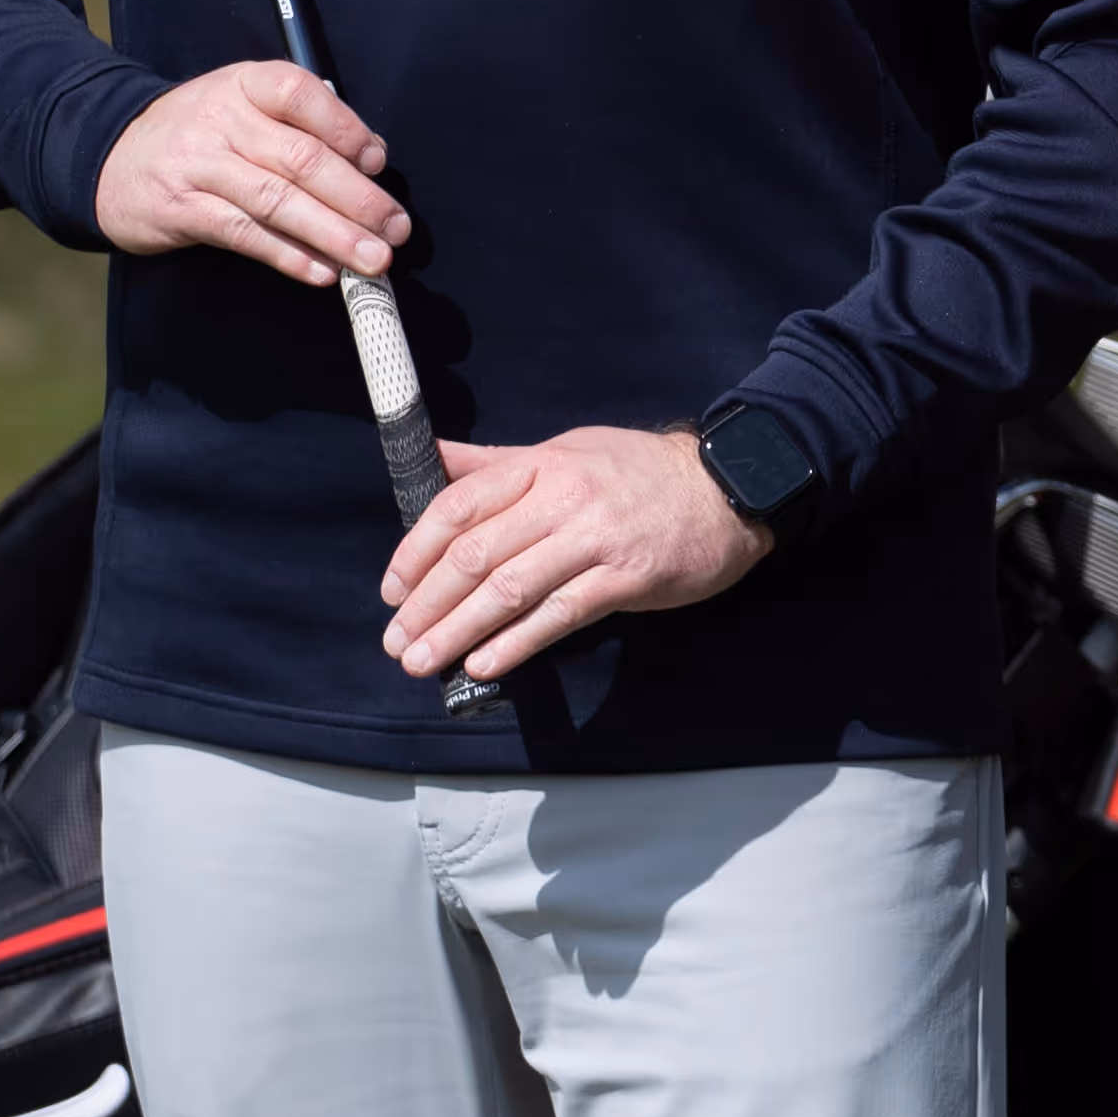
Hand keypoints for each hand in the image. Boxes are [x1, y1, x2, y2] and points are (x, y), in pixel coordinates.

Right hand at [94, 61, 410, 285]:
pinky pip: (244, 235)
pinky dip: (288, 256)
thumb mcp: (241, 106)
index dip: (346, 129)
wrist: (110, 156)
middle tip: (395, 229)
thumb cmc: (197, 133)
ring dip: (333, 234)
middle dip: (357, 198)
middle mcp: (222, 121)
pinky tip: (321, 271)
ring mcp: (199, 166)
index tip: (378, 163)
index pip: (302, 95)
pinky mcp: (182, 210)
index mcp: (245, 84)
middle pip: (300, 158)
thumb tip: (368, 158)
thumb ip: (298, 124)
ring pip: (277, 201)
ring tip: (373, 259)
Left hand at [383, 425, 772, 682]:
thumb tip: (432, 458)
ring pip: (510, 588)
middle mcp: (564, 498)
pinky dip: (516, 643)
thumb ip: (496, 465)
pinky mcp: (627, 576)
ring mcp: (596, 537)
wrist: (726, 487)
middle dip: (427, 603)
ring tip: (424, 661)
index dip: (415, 551)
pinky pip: (559, 614)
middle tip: (397, 641)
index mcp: (542, 466)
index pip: (459, 506)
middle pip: (476, 554)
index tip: (392, 589)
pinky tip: (484, 664)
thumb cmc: (638, 473)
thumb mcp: (565, 452)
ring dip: (458, 631)